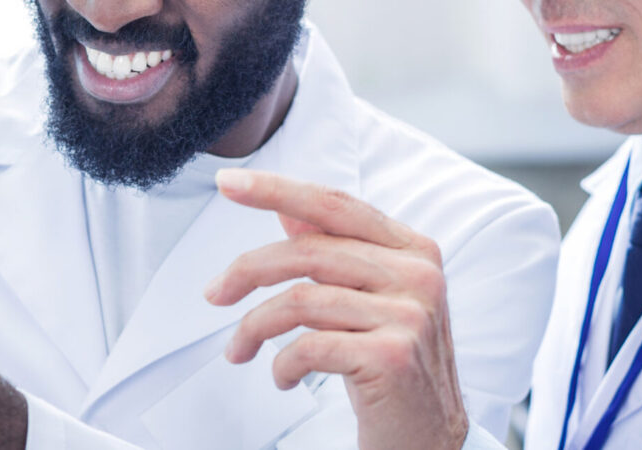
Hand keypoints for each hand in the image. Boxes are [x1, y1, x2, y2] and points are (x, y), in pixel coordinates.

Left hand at [207, 169, 467, 448]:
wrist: (428, 438)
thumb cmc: (391, 368)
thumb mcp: (369, 303)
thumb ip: (338, 255)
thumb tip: (290, 213)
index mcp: (414, 250)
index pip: (336, 205)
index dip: (277, 190)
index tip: (228, 183)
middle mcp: (419, 275)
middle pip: (308, 251)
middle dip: (247, 271)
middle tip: (214, 294)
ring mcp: (410, 315)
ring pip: (300, 300)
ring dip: (253, 327)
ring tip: (239, 350)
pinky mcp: (392, 356)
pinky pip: (309, 346)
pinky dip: (282, 364)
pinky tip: (283, 378)